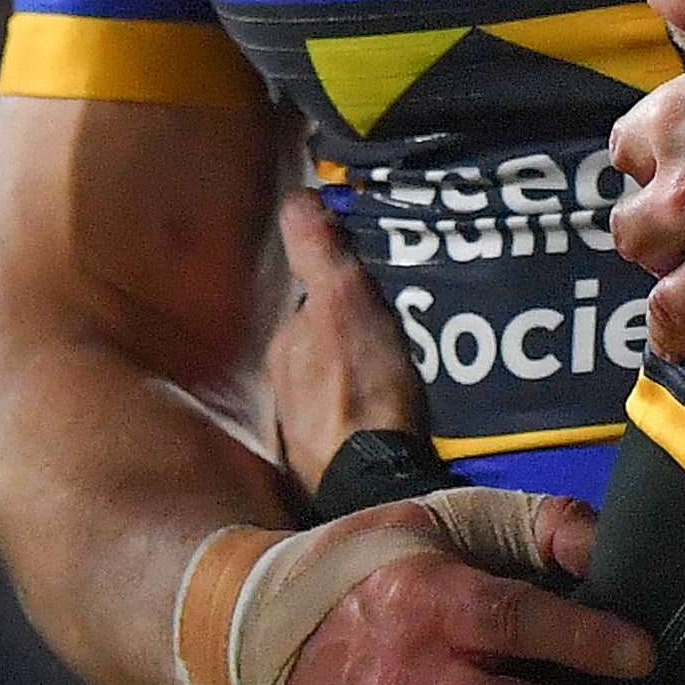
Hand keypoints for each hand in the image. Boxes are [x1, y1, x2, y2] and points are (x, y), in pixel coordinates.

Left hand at [271, 191, 427, 494]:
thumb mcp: (343, 302)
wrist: (372, 485)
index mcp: (287, 346)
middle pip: (321, 344)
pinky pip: (347, 421)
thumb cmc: (362, 392)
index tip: (375, 285)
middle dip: (349, 334)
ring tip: (401, 370)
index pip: (314, 302)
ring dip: (357, 374)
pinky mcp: (328, 461)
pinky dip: (364, 411)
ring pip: (332, 383)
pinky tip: (391, 415)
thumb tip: (296, 199)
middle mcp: (284, 387)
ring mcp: (302, 427)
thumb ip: (318, 253)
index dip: (343, 289)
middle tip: (396, 327)